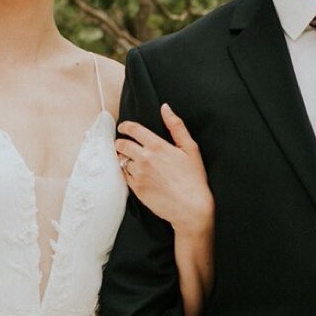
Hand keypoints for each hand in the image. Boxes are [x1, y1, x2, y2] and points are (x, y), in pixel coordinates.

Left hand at [117, 104, 213, 238]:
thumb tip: (165, 108)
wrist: (191, 208)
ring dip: (124, 158)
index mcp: (157, 146)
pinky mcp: (136, 189)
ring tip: (132, 160)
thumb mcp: (190, 148)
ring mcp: (139, 175)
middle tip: (124, 144)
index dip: (125, 126)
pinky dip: (127, 172)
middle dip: (121, 142)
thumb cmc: (194, 179)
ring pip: (122, 161)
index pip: (133, 130)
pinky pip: (124, 176)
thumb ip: (176, 126)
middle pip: (121, 145)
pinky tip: (136, 174)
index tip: (123, 127)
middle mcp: (144, 159)